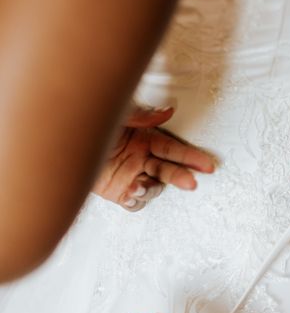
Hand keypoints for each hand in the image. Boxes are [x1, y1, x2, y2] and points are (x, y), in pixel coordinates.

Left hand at [93, 107, 214, 211]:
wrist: (57, 141)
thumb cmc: (88, 121)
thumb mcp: (117, 113)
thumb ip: (142, 114)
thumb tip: (168, 111)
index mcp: (146, 138)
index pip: (174, 149)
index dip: (192, 157)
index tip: (207, 165)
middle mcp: (142, 158)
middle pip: (168, 170)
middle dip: (181, 176)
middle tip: (191, 183)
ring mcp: (130, 175)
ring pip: (153, 187)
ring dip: (152, 189)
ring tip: (140, 186)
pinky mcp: (116, 191)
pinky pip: (134, 201)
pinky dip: (136, 200)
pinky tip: (130, 194)